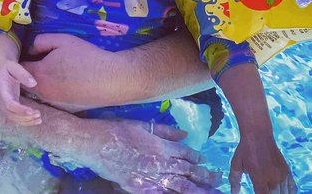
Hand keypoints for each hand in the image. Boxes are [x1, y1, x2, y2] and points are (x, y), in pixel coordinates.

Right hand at [0, 60, 39, 125]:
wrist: (1, 68)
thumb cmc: (8, 67)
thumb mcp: (15, 67)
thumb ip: (23, 74)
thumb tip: (34, 83)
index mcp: (0, 90)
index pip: (8, 104)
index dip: (19, 110)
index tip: (31, 111)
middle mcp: (0, 100)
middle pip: (10, 114)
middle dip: (24, 117)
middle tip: (38, 114)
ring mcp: (3, 104)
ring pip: (13, 118)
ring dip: (26, 121)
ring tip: (39, 119)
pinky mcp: (8, 106)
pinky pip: (15, 118)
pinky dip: (25, 121)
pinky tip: (36, 120)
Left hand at [23, 33, 119, 108]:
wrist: (111, 78)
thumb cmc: (86, 56)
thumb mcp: (61, 40)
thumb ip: (39, 42)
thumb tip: (30, 51)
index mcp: (39, 75)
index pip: (17, 68)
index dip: (20, 58)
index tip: (27, 52)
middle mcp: (43, 92)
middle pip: (25, 82)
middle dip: (28, 72)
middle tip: (39, 60)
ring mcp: (54, 102)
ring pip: (38, 90)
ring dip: (40, 81)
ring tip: (53, 69)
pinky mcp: (65, 107)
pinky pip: (51, 97)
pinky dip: (52, 89)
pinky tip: (64, 79)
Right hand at [83, 119, 222, 193]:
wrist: (93, 143)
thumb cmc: (114, 130)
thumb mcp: (140, 124)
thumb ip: (164, 131)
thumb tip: (185, 135)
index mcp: (161, 145)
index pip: (186, 154)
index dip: (198, 159)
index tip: (206, 162)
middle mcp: (160, 162)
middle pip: (188, 172)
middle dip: (205, 177)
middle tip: (218, 181)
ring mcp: (150, 177)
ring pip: (180, 186)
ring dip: (197, 190)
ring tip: (211, 193)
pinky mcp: (139, 187)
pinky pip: (161, 193)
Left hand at [229, 133, 294, 193]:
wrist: (259, 135)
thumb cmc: (245, 149)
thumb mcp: (236, 163)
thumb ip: (234, 179)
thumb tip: (233, 192)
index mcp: (259, 177)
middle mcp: (273, 178)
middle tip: (262, 191)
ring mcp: (282, 175)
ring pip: (284, 193)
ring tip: (270, 191)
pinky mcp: (287, 171)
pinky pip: (292, 188)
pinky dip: (289, 193)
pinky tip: (282, 192)